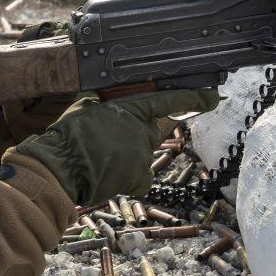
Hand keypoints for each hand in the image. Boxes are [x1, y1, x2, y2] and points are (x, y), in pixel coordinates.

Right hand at [14, 89, 219, 205]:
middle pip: (151, 131)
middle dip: (135, 134)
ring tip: (100, 157)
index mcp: (133, 108)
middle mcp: (144, 131)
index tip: (213, 97)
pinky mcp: (138, 178)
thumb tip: (102, 100)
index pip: (171, 100)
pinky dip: (129, 177)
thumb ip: (103, 103)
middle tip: (108, 138)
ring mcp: (143, 156)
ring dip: (127, 155)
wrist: (62, 167)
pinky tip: (110, 174)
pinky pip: (140, 177)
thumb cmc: (70, 134)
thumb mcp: (85, 106)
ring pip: (142, 154)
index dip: (195, 98)